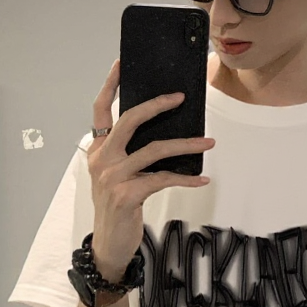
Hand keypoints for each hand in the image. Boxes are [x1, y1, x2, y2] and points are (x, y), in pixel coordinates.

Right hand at [87, 59, 214, 280]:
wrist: (108, 244)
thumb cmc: (116, 207)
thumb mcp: (114, 176)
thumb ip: (127, 154)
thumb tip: (160, 132)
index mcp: (97, 149)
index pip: (99, 109)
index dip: (110, 84)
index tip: (120, 62)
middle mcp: (102, 159)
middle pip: (129, 120)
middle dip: (156, 105)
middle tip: (180, 97)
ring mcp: (113, 177)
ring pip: (154, 149)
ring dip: (186, 144)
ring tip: (208, 143)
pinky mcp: (127, 195)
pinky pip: (164, 178)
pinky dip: (186, 178)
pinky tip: (202, 178)